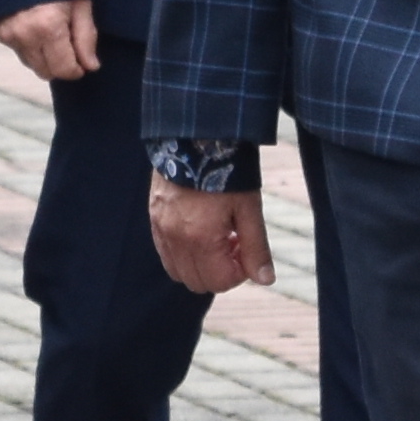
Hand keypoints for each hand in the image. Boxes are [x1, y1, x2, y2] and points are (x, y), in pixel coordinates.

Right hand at [0, 0, 105, 83]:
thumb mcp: (80, 2)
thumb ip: (86, 37)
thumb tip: (91, 66)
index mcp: (48, 27)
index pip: (63, 69)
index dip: (76, 70)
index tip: (84, 63)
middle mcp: (24, 35)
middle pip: (45, 71)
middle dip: (60, 65)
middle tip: (70, 46)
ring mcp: (6, 34)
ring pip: (30, 63)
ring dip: (44, 56)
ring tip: (53, 31)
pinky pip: (17, 50)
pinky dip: (29, 45)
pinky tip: (36, 24)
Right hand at [148, 183, 276, 291]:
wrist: (195, 137)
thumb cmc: (227, 171)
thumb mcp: (249, 208)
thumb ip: (256, 247)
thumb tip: (265, 280)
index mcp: (201, 238)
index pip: (219, 282)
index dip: (239, 274)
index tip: (246, 249)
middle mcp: (176, 239)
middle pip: (198, 283)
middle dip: (220, 272)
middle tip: (234, 244)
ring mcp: (161, 230)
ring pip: (179, 273)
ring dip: (201, 265)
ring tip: (217, 238)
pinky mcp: (154, 220)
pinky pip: (166, 255)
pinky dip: (184, 254)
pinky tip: (199, 231)